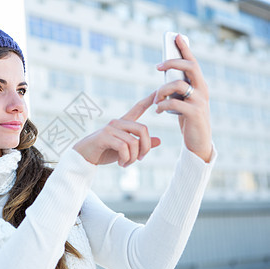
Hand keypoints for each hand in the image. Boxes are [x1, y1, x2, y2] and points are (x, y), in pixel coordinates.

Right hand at [73, 92, 160, 165]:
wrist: (83, 157)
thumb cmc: (104, 152)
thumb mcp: (125, 150)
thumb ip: (140, 145)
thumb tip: (159, 141)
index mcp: (123, 124)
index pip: (138, 108)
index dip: (148, 100)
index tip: (158, 90)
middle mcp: (117, 123)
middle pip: (143, 129)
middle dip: (146, 147)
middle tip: (140, 159)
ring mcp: (110, 129)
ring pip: (133, 142)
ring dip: (133, 157)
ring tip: (127, 164)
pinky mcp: (104, 137)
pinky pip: (124, 147)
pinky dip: (126, 158)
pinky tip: (121, 163)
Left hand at [154, 34, 211, 161]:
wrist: (198, 141)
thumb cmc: (188, 119)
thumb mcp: (183, 101)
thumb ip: (178, 88)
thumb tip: (164, 73)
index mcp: (200, 84)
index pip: (193, 62)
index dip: (185, 49)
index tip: (176, 36)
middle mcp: (203, 90)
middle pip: (190, 67)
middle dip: (173, 63)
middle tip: (158, 66)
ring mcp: (200, 101)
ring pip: (178, 85)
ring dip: (162, 90)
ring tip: (156, 100)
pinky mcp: (194, 113)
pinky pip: (174, 103)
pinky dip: (162, 105)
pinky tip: (158, 110)